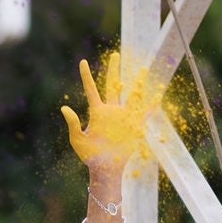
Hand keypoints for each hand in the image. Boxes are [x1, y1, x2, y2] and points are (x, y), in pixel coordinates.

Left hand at [61, 53, 160, 179]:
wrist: (105, 168)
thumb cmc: (90, 156)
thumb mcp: (78, 140)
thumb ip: (73, 124)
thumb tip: (64, 108)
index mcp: (97, 112)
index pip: (91, 89)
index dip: (86, 75)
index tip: (82, 61)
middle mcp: (111, 111)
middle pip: (112, 85)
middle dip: (114, 69)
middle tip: (115, 54)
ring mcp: (123, 117)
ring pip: (131, 94)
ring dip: (137, 82)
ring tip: (143, 68)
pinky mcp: (134, 125)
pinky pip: (144, 113)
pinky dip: (151, 106)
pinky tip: (157, 95)